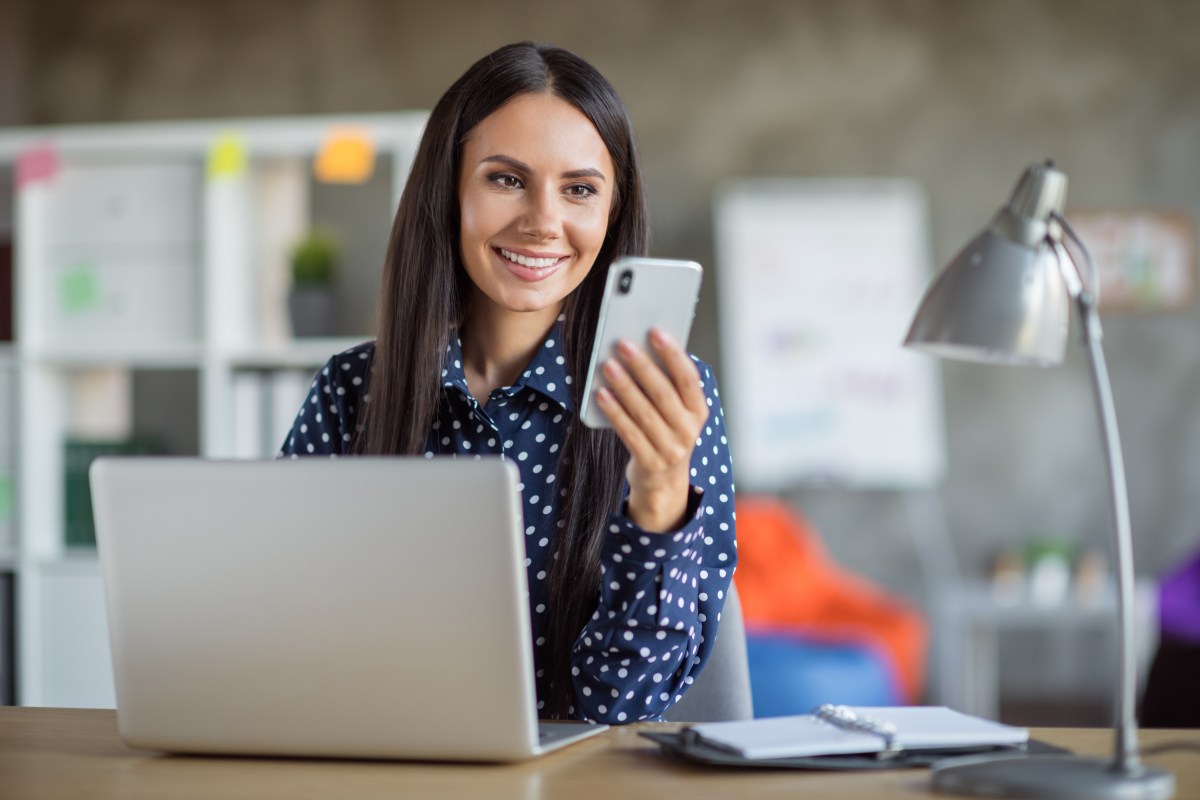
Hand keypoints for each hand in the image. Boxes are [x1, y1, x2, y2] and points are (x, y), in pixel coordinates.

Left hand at [594, 328, 708, 532]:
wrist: (664, 482)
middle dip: (642, 366)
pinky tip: (601, 394)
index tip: (656, 332)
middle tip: (623, 344)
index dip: (673, 354)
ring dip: (624, 386)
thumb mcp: (677, 414)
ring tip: (608, 365)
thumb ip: (667, 387)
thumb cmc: (666, 434)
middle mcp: (688, 431)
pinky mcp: (649, 462)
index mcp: (699, 412)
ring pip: (643, 412)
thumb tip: (643, 350)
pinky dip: (614, 412)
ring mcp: (670, 449)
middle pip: (663, 394)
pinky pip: (628, 432)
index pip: (689, 379)